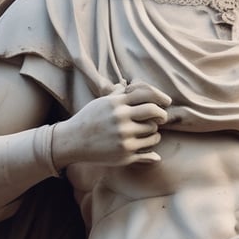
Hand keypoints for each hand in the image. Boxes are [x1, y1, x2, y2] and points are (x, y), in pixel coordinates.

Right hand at [54, 81, 170, 166]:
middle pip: (154, 112)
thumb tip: (129, 84)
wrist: (72, 142)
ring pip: (153, 133)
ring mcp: (123, 137)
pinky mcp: (124, 154)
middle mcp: (121, 119)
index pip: (147, 95)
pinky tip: (148, 143)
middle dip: (162, 115)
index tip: (167, 102)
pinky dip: (152, 148)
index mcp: (116, 104)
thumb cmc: (88, 120)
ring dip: (155, 132)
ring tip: (150, 132)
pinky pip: (149, 150)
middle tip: (162, 118)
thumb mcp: (101, 102)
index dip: (161, 97)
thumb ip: (117, 94)